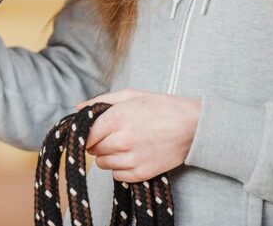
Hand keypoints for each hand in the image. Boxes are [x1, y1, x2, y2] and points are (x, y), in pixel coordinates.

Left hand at [75, 89, 200, 182]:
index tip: (95, 131)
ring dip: (109, 156)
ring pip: (103, 164)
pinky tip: (131, 156)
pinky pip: (118, 176)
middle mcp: (121, 140)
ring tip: (124, 145)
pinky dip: (120, 168)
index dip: (88, 133)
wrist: (193, 125)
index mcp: (115, 118)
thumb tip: (78, 108)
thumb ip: (100, 101)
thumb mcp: (130, 95)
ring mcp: (132, 158)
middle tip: (112, 135)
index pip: (85, 135)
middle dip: (98, 143)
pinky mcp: (142, 173)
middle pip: (93, 150)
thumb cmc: (161, 107)